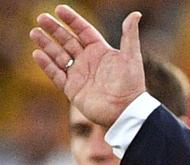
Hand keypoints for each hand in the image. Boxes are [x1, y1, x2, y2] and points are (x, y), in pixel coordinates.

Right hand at [30, 4, 145, 126]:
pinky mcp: (72, 89)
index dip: (72, 20)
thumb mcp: (132, 57)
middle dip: (55, 29)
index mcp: (101, 52)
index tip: (59, 9)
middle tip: (41, 18)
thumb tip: (136, 13)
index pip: (84, 31)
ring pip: (59, 56)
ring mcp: (79, 75)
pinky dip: (46, 65)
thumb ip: (130, 35)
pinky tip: (37, 53)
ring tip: (35, 32)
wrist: (125, 111)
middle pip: (68, 41)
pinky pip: (56, 74)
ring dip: (47, 44)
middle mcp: (89, 62)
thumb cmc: (131, 84)